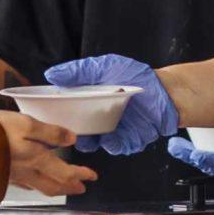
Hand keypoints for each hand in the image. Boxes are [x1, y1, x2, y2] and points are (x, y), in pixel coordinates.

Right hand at [0, 110, 95, 196]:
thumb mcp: (27, 124)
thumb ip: (51, 133)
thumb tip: (72, 138)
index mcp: (37, 159)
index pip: (66, 172)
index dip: (81, 174)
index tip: (92, 176)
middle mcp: (27, 172)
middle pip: (54, 185)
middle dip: (70, 186)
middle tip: (81, 187)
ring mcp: (14, 176)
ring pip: (40, 187)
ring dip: (55, 188)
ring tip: (62, 187)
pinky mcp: (1, 175)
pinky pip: (24, 184)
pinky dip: (35, 185)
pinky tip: (32, 182)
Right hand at [44, 55, 176, 155]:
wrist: (167, 90)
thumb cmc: (137, 76)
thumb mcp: (104, 67)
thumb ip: (78, 71)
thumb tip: (52, 74)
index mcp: (88, 102)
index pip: (65, 112)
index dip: (54, 116)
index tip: (46, 117)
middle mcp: (97, 119)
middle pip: (75, 131)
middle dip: (67, 133)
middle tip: (63, 130)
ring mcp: (111, 131)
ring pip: (93, 143)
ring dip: (88, 141)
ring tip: (84, 136)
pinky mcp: (127, 141)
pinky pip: (115, 147)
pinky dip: (111, 144)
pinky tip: (108, 138)